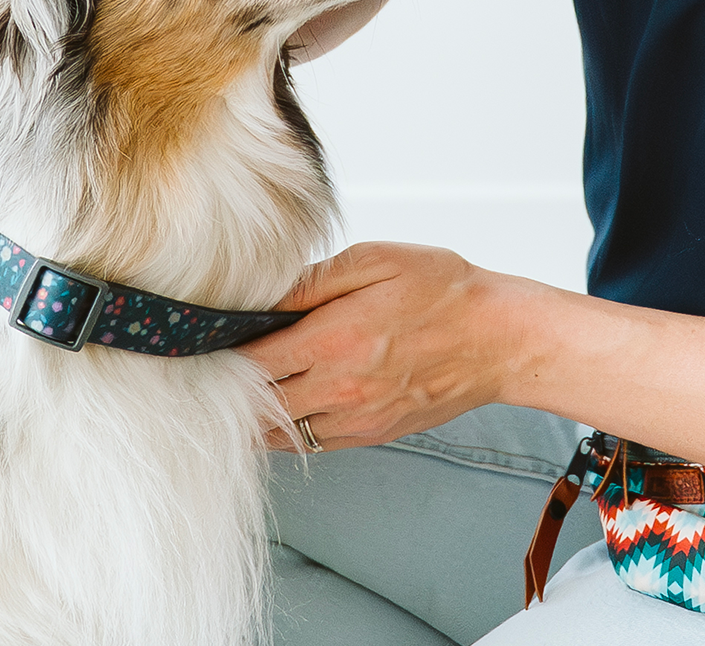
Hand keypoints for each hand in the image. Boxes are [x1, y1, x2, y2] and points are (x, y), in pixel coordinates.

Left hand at [237, 241, 530, 451]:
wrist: (498, 338)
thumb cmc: (439, 288)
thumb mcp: (374, 260)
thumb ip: (314, 279)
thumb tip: (265, 294)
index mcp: (334, 338)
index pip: (254, 362)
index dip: (223, 357)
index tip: (206, 344)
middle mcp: (340, 387)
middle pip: (259, 406)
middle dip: (230, 392)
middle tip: (211, 373)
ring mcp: (357, 418)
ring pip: (282, 434)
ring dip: (255, 417)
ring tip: (236, 394)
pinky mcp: (374, 433)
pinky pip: (314, 443)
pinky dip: (289, 430)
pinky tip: (280, 407)